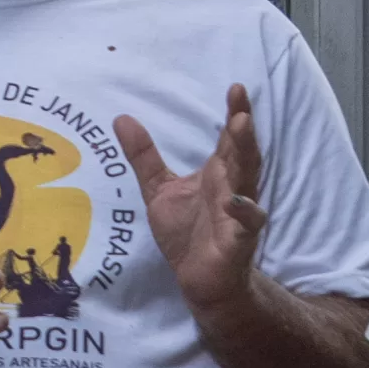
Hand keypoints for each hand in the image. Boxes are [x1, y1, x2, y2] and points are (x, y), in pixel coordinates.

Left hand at [121, 85, 269, 313]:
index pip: (228, 139)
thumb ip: (143, 156)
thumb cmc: (186, 232)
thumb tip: (121, 118)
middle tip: (240, 102)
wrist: (198, 279)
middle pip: (241, 153)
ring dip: (246, 154)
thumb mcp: (158, 189)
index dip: (234, 114)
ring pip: (247, 180)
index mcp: (217, 173)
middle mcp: (233, 187)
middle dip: (242, 129)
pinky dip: (245, 211)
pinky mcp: (239, 239)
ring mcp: (238, 213)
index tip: (235, 88)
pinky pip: (247, 223)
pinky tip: (237, 200)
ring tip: (242, 127)